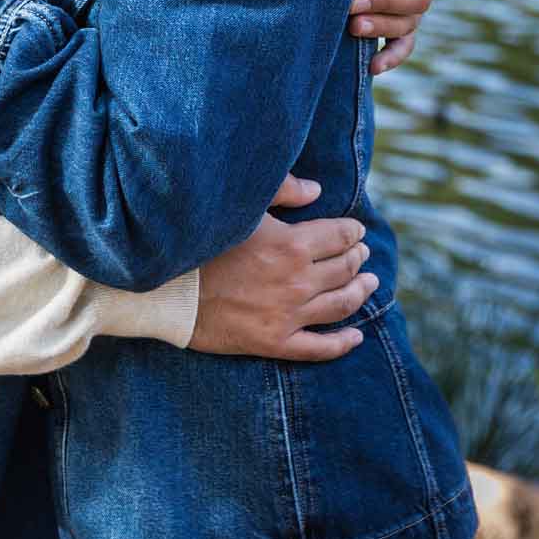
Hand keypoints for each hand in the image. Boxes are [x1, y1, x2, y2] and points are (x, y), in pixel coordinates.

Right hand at [190, 174, 376, 361]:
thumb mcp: (240, 207)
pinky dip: (343, 343)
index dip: (353, 231)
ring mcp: (289, 315)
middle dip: (358, 258)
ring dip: (361, 292)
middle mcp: (297, 281)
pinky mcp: (275, 342)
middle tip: (363, 254)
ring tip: (370, 284)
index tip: (356, 229)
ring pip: (341, 305)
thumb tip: (317, 190)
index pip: (340, 236)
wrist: (168, 291)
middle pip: (344, 269)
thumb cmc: (201, 244)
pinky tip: (357, 336)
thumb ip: (281, 190)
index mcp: (292, 245)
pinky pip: (320, 348)